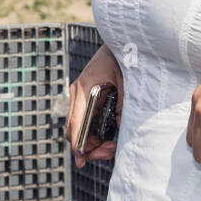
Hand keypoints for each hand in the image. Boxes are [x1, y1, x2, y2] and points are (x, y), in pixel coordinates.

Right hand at [67, 44, 123, 168]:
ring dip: (94, 143)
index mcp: (83, 89)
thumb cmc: (121, 58)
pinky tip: (110, 140)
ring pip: (80, 130)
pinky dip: (96, 135)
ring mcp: (82, 99)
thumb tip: (119, 130)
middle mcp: (78, 95)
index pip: (75, 123)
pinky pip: (88, 124)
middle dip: (89, 147)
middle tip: (110, 151)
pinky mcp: (89, 101)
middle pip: (74, 130)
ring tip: (112, 148)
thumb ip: (123, 105)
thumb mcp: (126, 82)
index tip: (82, 159)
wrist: (122, 41)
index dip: (77, 144)